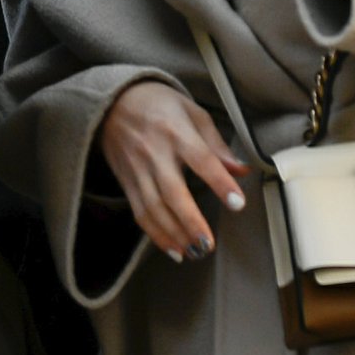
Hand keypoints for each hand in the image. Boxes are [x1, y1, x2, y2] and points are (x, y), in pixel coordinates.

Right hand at [98, 79, 247, 260]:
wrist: (114, 102)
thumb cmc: (160, 105)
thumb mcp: (192, 113)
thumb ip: (216, 145)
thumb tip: (241, 170)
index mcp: (176, 131)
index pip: (201, 159)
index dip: (220, 182)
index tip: (237, 203)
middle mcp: (155, 153)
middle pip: (172, 192)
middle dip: (190, 221)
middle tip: (208, 244)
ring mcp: (138, 170)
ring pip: (154, 208)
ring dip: (174, 234)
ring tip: (195, 251)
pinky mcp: (127, 183)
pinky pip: (140, 213)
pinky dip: (156, 235)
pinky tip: (174, 249)